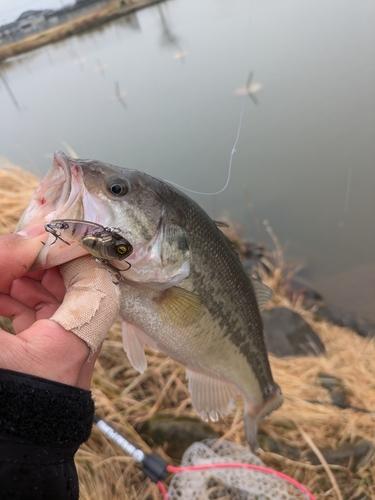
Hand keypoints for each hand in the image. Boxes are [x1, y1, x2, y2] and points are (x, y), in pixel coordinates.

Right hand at [0, 234, 98, 388]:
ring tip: (3, 274)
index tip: (48, 238)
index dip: (73, 255)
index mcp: (72, 342)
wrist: (10, 450)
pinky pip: (43, 320)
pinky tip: (2, 297)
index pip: (93, 282)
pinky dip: (24, 304)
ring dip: (30, 284)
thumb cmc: (9, 395)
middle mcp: (78, 344)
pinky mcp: (50, 357)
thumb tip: (20, 244)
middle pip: (73, 290)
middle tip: (19, 253)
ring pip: (56, 304)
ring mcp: (64, 351)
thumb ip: (1, 279)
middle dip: (44, 266)